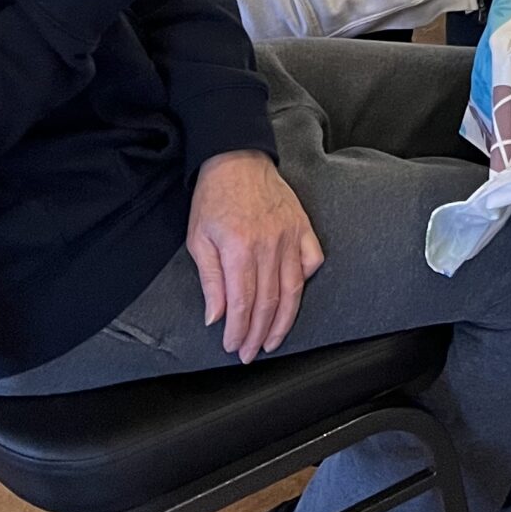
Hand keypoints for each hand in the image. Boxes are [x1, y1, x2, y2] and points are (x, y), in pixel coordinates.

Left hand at [187, 152, 324, 364]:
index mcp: (240, 249)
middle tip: (249, 353)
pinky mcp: (302, 226)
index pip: (243, 303)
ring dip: (284, 320)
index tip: (232, 346)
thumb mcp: (198, 239)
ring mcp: (290, 235)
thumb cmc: (213, 198)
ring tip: (273, 340)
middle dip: (259, 333)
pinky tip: (294, 296)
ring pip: (293, 289)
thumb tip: (217, 317)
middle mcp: (270, 245)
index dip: (238, 330)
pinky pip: (312, 260)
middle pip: (269, 302)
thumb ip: (210, 280)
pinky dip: (306, 281)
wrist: (237, 159)